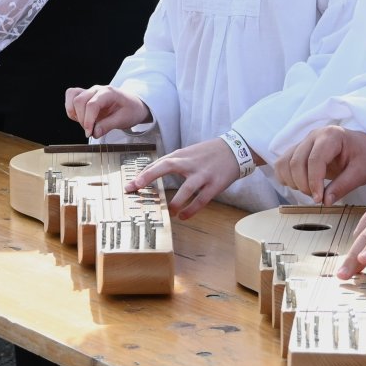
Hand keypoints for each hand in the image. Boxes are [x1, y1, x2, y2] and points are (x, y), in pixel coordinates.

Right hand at [63, 85, 149, 138]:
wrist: (134, 105)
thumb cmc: (131, 110)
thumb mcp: (124, 119)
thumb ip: (108, 126)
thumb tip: (94, 133)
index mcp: (108, 92)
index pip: (92, 105)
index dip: (88, 120)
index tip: (89, 133)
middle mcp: (97, 89)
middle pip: (79, 101)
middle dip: (82, 119)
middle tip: (90, 131)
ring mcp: (90, 92)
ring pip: (72, 97)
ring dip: (75, 113)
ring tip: (85, 124)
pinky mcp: (85, 96)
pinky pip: (71, 98)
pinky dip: (72, 110)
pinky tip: (81, 119)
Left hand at [128, 138, 244, 218]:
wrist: (235, 149)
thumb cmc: (208, 153)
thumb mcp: (189, 153)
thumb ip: (173, 162)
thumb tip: (151, 173)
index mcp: (181, 155)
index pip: (158, 164)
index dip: (143, 174)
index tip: (129, 186)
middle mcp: (190, 163)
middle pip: (166, 166)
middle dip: (149, 176)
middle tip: (135, 187)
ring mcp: (203, 174)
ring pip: (186, 188)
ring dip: (176, 202)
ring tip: (170, 212)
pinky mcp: (215, 184)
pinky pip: (202, 200)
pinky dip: (192, 210)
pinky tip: (184, 216)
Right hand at [274, 124, 365, 205]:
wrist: (365, 146)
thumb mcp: (362, 172)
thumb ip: (343, 186)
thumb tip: (325, 202)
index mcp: (332, 136)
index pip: (315, 159)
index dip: (314, 181)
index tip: (319, 199)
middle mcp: (314, 135)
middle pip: (296, 161)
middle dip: (303, 184)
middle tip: (317, 198)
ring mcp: (304, 142)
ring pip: (285, 162)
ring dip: (293, 182)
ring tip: (310, 191)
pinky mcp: (299, 150)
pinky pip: (282, 163)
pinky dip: (285, 177)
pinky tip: (298, 186)